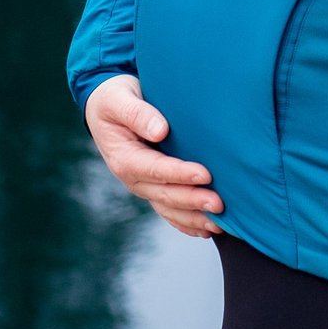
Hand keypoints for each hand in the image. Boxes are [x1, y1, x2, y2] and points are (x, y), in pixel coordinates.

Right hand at [84, 74, 221, 236]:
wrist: (107, 106)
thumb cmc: (115, 98)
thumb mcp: (119, 98)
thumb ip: (137, 113)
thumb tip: (160, 130)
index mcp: (124, 157)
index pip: (155, 169)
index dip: (180, 174)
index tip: (205, 174)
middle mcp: (132, 177)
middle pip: (165, 194)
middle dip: (193, 201)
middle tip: (220, 204)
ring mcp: (143, 186)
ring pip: (169, 208)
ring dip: (194, 217)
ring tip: (220, 223)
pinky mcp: (153, 187)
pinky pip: (170, 211)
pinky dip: (187, 223)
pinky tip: (207, 230)